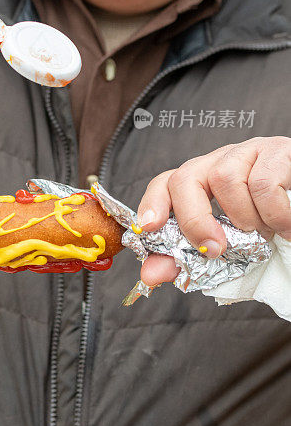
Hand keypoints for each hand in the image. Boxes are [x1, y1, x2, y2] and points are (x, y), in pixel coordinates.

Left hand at [136, 137, 290, 287]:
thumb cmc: (275, 224)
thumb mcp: (233, 245)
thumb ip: (191, 257)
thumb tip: (151, 274)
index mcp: (206, 180)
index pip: (167, 182)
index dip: (152, 203)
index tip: (148, 228)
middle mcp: (223, 161)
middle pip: (186, 177)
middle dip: (194, 220)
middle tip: (215, 249)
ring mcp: (250, 151)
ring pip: (226, 180)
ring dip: (246, 219)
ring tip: (266, 233)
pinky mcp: (278, 151)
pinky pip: (264, 184)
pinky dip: (276, 215)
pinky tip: (287, 226)